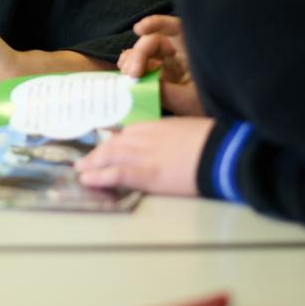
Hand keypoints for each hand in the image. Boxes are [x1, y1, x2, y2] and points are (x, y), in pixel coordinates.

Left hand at [74, 117, 214, 195]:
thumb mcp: (190, 129)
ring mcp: (145, 155)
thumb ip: (175, 135)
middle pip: (114, 144)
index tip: (104, 147)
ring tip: (80, 171)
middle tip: (84, 162)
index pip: (127, 133)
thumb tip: (174, 144)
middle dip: (97, 153)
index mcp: (157, 126)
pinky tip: (87, 180)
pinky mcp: (149, 174)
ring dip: (92, 164)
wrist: (224, 151)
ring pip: (109, 157)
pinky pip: (117, 174)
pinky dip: (99, 176)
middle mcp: (145, 137)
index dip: (113, 142)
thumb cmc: (215, 140)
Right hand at [119, 14, 203, 115]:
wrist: (222, 115)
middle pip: (154, 41)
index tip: (139, 29)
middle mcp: (180, 50)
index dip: (156, 23)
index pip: (174, 27)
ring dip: (132, 60)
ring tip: (128, 75)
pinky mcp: (161, 71)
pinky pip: (143, 63)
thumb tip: (141, 84)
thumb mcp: (191, 101)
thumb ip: (166, 92)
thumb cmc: (213, 105)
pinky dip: (132, 65)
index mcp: (193, 49)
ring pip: (145, 51)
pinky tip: (126, 73)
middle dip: (139, 54)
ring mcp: (170, 60)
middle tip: (133, 74)